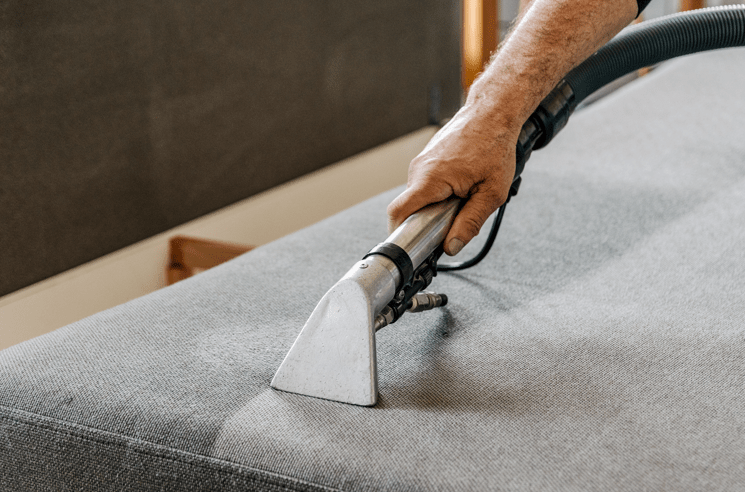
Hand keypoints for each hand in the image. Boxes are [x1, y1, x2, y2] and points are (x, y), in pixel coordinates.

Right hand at [387, 104, 518, 255]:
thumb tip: (451, 246)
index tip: (412, 247)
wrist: (493, 112)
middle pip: (410, 208)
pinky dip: (440, 193)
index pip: (398, 212)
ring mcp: (421, 162)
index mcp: (431, 178)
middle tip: (453, 222)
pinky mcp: (427, 160)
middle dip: (428, 221)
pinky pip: (426, 185)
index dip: (400, 234)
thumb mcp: (492, 192)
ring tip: (463, 198)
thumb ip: (470, 222)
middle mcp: (419, 169)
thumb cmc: (495, 145)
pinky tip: (461, 186)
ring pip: (420, 197)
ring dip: (436, 206)